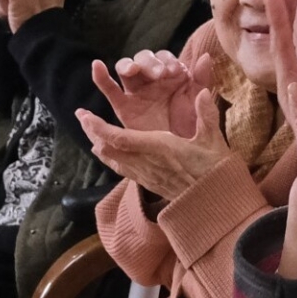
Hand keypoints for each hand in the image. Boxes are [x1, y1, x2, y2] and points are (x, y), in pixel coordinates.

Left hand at [76, 84, 230, 201]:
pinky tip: (106, 154)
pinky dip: (111, 158)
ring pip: (114, 160)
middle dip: (93, 132)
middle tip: (81, 117)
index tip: (86, 116)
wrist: (214, 205)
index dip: (101, 128)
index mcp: (160, 148)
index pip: (121, 139)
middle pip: (110, 149)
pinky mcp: (148, 183)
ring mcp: (146, 175)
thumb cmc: (215, 172)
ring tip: (90, 133)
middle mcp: (147, 162)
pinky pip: (123, 170)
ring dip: (99, 145)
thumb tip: (203, 92)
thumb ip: (207, 115)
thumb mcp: (214, 141)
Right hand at [90, 50, 204, 137]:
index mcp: (171, 75)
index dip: (167, 61)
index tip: (175, 71)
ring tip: (133, 70)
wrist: (184, 154)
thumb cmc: (192, 127)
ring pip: (126, 69)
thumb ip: (202, 79)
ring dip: (129, 65)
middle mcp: (152, 79)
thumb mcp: (199, 102)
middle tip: (159, 73)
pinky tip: (97, 66)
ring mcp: (136, 91)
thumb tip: (206, 57)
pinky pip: (110, 90)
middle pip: (143, 59)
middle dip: (149, 63)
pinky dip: (101, 77)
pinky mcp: (123, 106)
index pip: (164, 58)